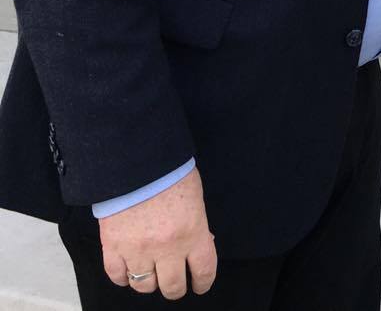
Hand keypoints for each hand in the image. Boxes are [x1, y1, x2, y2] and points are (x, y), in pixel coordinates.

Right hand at [98, 166, 216, 298]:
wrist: (136, 157)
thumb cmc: (170, 171)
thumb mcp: (194, 197)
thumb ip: (196, 225)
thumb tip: (197, 244)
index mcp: (193, 232)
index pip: (204, 271)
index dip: (203, 282)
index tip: (199, 284)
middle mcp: (166, 247)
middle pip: (172, 287)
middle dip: (175, 287)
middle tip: (174, 281)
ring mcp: (137, 250)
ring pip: (144, 286)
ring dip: (149, 281)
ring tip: (150, 271)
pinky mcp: (112, 246)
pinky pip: (117, 276)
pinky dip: (123, 277)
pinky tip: (129, 269)